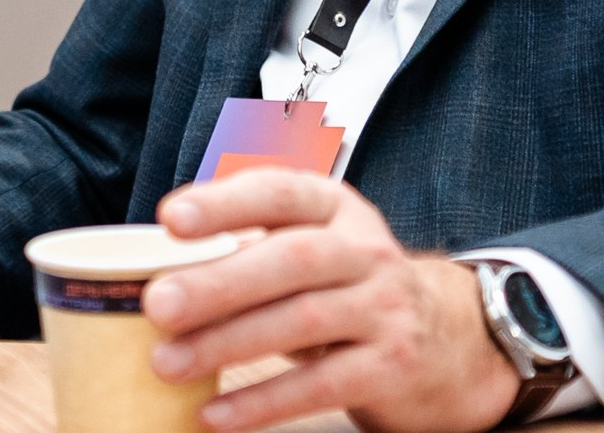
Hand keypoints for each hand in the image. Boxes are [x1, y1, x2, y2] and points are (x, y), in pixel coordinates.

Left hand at [144, 170, 518, 432]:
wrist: (451, 340)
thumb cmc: (348, 287)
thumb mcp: (314, 245)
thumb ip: (251, 242)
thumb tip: (152, 261)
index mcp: (335, 207)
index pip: (279, 193)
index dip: (225, 202)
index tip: (170, 218)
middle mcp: (365, 250)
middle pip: (290, 259)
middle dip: (218, 282)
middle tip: (156, 305)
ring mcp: (386, 307)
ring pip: (303, 322)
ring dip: (228, 344)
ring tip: (167, 363)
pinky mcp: (394, 365)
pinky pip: (323, 384)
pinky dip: (265, 402)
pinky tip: (216, 413)